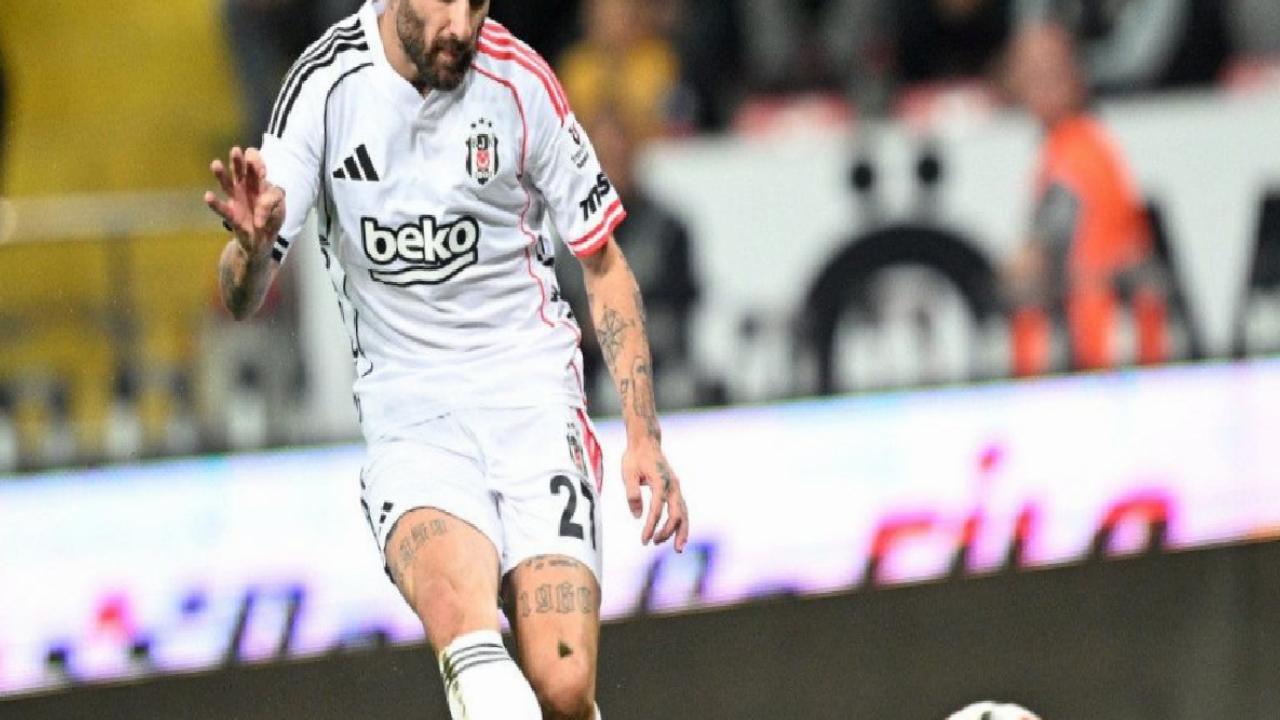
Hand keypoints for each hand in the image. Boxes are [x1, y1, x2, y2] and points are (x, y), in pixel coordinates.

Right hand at [204, 146, 283, 260]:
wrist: (263, 241)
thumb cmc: (271, 218)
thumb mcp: (280, 207)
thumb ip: (274, 198)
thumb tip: (261, 200)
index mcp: (259, 183)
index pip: (257, 167)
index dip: (257, 164)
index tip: (259, 168)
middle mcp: (245, 188)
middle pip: (240, 171)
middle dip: (238, 161)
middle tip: (236, 150)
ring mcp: (236, 201)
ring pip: (227, 185)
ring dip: (222, 175)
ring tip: (215, 164)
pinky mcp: (232, 216)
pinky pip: (223, 209)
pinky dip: (215, 203)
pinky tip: (208, 196)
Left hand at [622, 440, 688, 551]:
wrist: (646, 442)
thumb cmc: (635, 457)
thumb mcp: (628, 473)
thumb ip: (632, 494)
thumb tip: (636, 516)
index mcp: (661, 482)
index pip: (657, 509)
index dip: (651, 526)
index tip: (644, 540)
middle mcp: (672, 485)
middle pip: (677, 513)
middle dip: (671, 532)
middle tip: (659, 545)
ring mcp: (676, 487)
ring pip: (684, 513)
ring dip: (681, 531)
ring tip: (678, 549)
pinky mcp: (675, 489)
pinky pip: (681, 508)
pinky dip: (682, 522)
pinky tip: (678, 535)